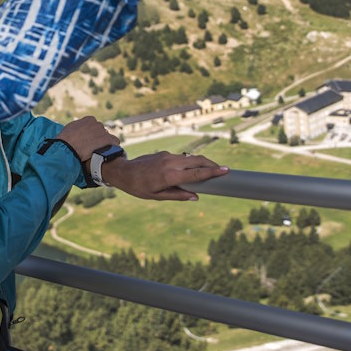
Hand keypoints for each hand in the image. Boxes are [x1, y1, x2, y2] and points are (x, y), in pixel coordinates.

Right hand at [54, 116, 119, 160]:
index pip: (95, 125)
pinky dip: (113, 146)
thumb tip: (80, 128)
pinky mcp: (107, 139)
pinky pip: (115, 141)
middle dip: (99, 138)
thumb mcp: (70, 128)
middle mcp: (97, 123)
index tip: (90, 140)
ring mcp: (103, 131)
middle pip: (102, 131)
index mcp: (89, 119)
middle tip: (94, 147)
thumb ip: (78, 126)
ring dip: (105, 143)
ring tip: (102, 151)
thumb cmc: (65, 140)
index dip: (93, 134)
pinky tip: (109, 152)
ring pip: (108, 137)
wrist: (67, 148)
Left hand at [100, 152, 227, 201]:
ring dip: (202, 162)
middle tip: (222, 170)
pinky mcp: (164, 154)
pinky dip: (189, 162)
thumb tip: (195, 197)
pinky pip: (181, 158)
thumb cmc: (139, 187)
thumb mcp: (157, 196)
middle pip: (198, 160)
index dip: (213, 172)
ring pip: (190, 157)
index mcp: (170, 176)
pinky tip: (190, 170)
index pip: (197, 173)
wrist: (124, 171)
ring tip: (210, 170)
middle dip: (212, 164)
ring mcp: (167, 156)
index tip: (226, 170)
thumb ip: (177, 195)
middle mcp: (171, 163)